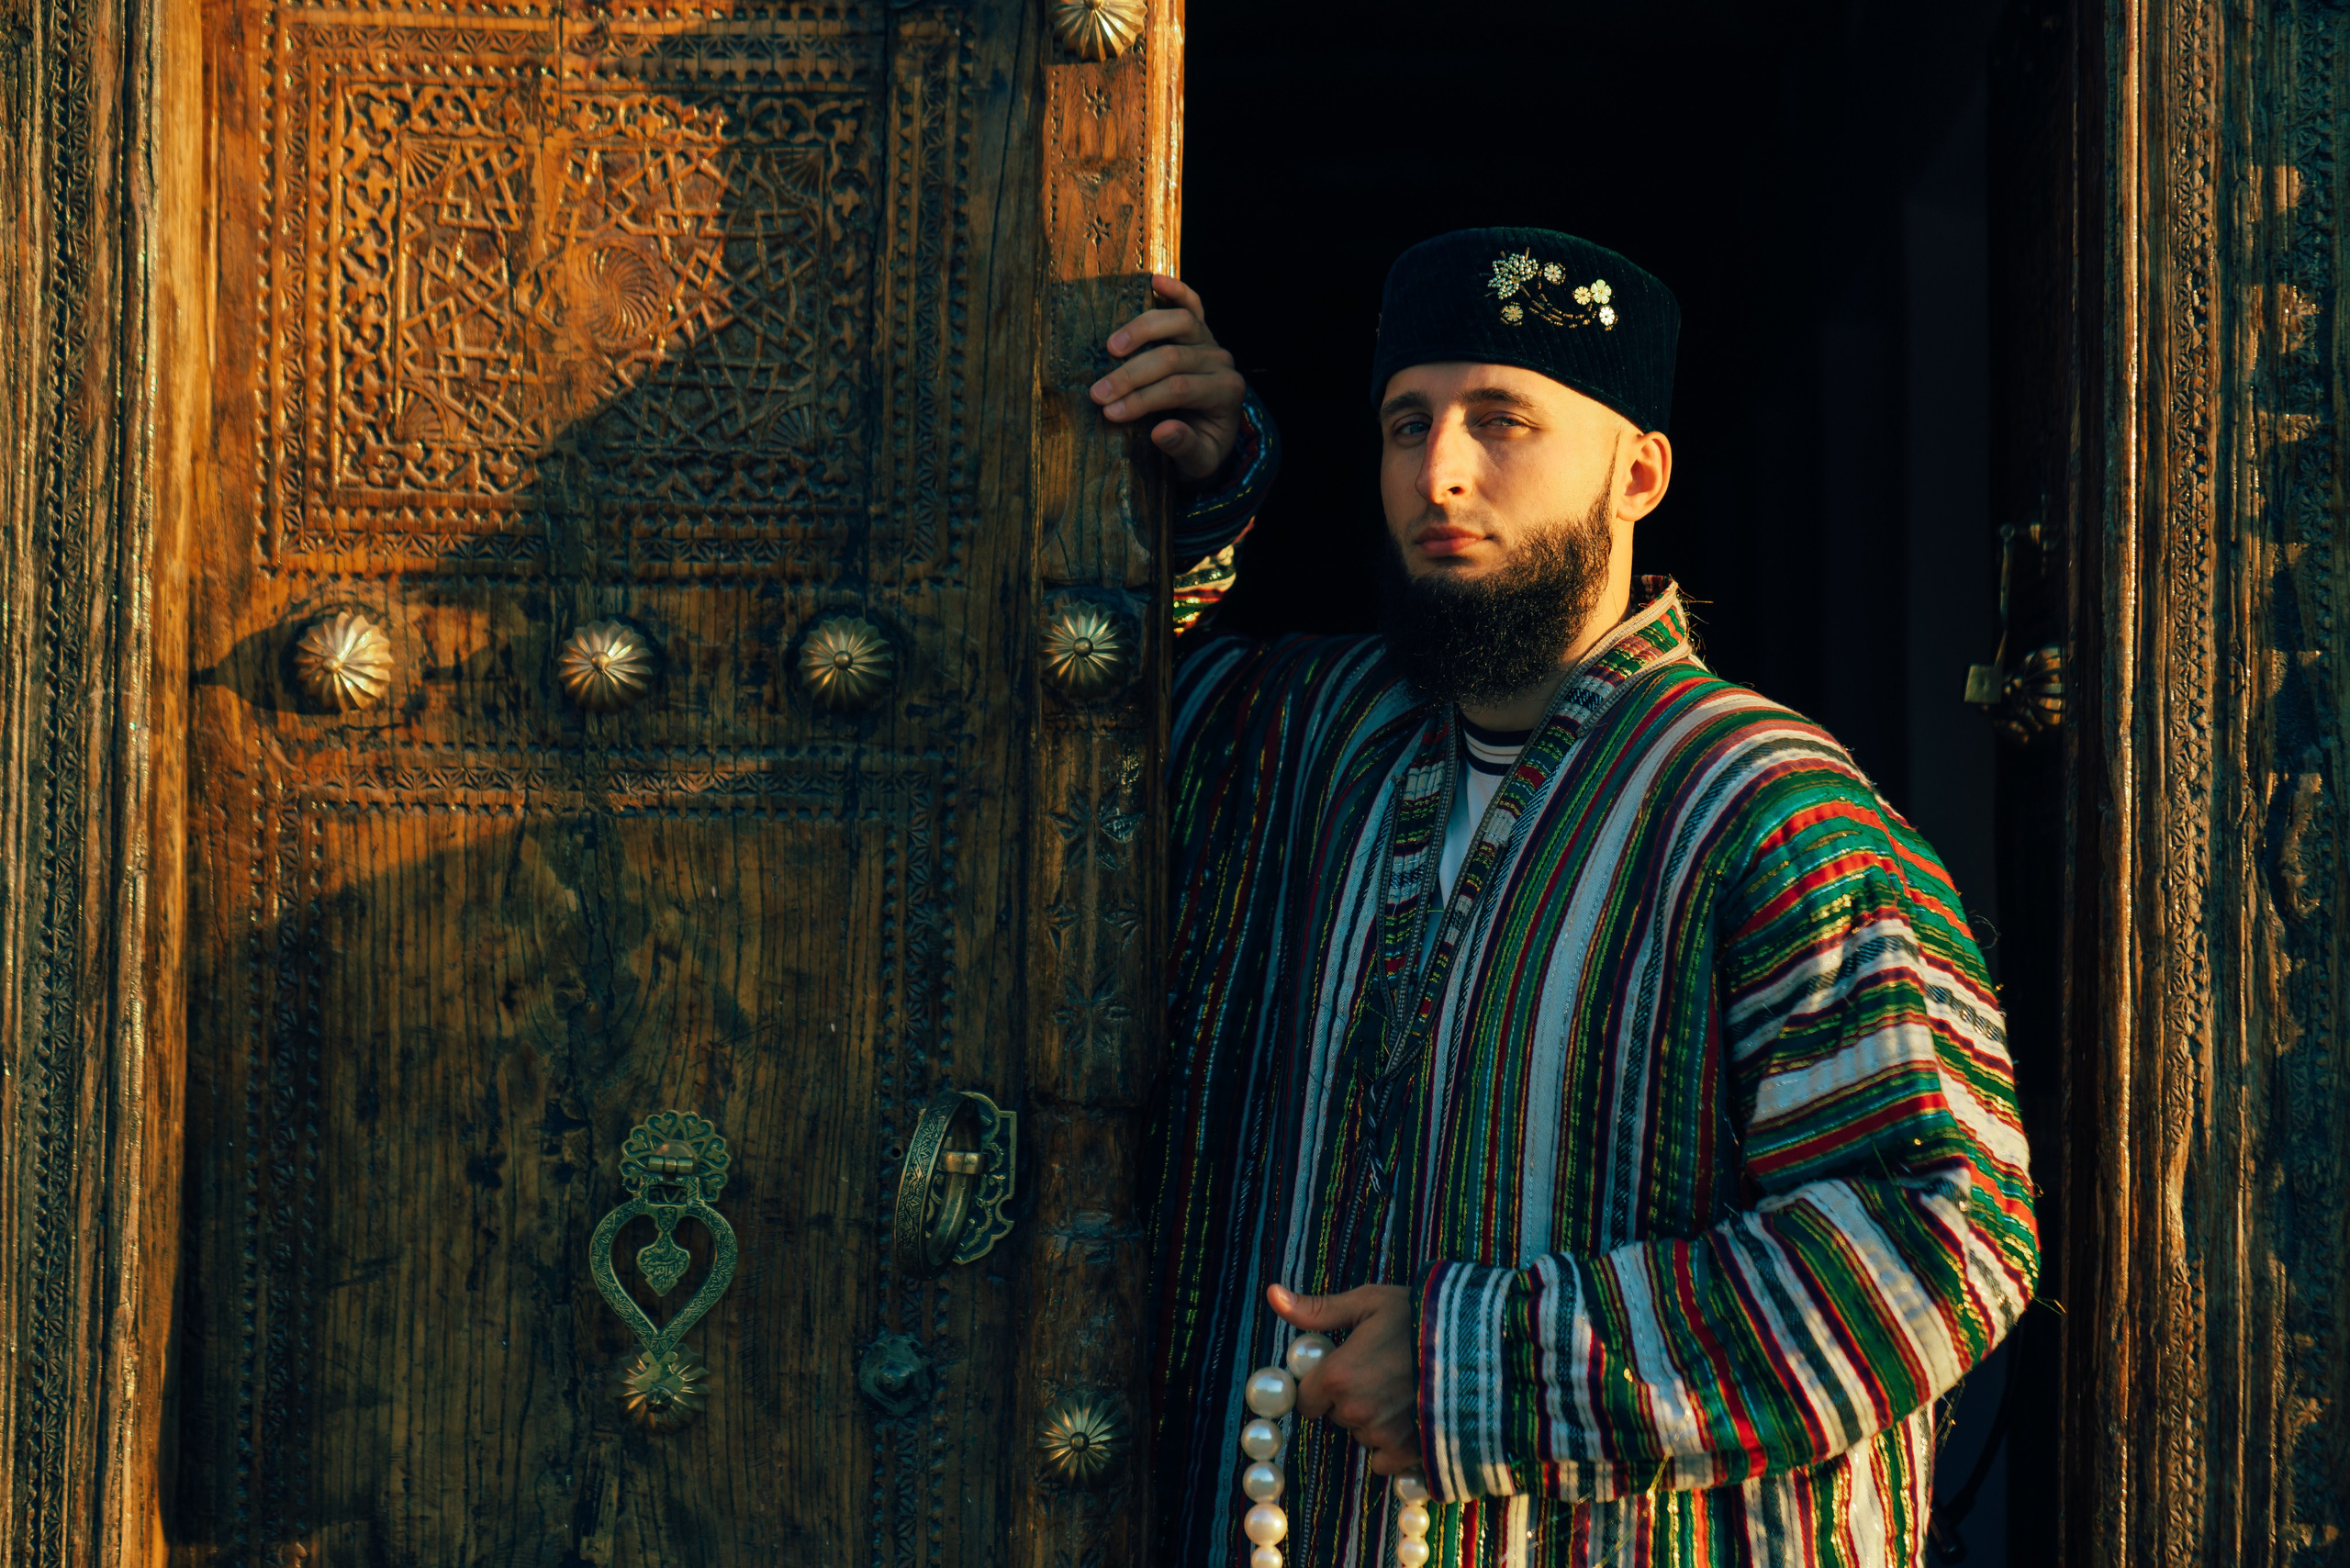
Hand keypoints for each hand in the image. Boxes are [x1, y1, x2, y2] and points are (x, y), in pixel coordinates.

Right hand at [1092, 274, 1246, 482]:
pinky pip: (1193, 303)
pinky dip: (1175, 289)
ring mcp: (1211, 341)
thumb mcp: (1198, 463)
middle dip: (1131, 376)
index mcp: (1226, 393)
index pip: (1179, 389)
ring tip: (1111, 348)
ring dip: (1142, 331)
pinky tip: (1153, 280)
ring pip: (1180, 322)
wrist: (1213, 436)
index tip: (1110, 413)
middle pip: (1173, 358)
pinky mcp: (1201, 329)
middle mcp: (1221, 362)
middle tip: (1097, 393)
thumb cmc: (1201, 449)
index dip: (1142, 399)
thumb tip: (1162, 431)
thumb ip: (1185, 448)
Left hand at [1268, 1282, 1421, 1475]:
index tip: (1346, 1370)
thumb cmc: (1419, 1317)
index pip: (1307, 1400)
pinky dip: (1394, 1445)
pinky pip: (1384, 1460)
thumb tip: (1273, 1295)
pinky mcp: (1409, 1453)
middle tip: (1384, 1373)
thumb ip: (1317, 1309)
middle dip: (1352, 1399)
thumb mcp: (1367, 1302)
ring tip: (1405, 1390)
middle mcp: (1355, 1409)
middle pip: (1337, 1416)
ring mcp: (1383, 1434)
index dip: (1323, 1385)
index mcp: (1337, 1374)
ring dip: (1375, 1420)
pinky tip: (1413, 1417)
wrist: (1478, 1345)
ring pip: (1363, 1435)